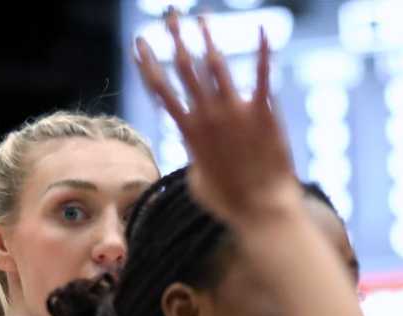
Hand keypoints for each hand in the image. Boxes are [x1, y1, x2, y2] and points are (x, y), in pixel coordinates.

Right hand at [133, 10, 302, 225]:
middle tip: (170, 14)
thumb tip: (195, 156)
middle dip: (174, 36)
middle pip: (184, 67)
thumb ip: (193, 160)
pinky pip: (262, 74)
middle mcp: (208, 115)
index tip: (138, 42)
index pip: (160, 89)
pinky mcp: (264, 112)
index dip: (147, 63)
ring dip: (207, 37)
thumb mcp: (197, 183)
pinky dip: (263, 50)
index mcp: (189, 131)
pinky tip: (264, 29)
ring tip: (202, 16)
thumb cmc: (230, 204)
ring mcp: (236, 112)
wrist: (264, 210)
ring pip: (217, 64)